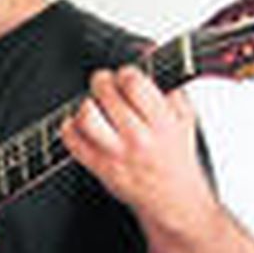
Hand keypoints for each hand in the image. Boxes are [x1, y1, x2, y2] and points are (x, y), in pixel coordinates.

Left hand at [61, 65, 215, 232]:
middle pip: (105, 94)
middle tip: (105, 86)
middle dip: (102, 82)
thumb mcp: (184, 116)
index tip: (126, 78)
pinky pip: (71, 140)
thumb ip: (168, 83)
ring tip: (94, 105)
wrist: (173, 201)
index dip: (125, 73)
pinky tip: (81, 124)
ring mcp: (116, 154)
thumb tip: (147, 51)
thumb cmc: (176, 155)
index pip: (133, 82)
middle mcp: (138, 138)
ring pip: (86, 116)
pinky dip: (69, 126)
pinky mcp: (99, 167)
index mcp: (162, 122)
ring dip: (86, 104)